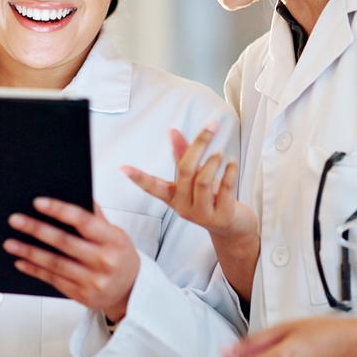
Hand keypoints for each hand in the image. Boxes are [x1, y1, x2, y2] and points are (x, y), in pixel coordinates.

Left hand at [4, 198, 139, 321]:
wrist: (131, 290)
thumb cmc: (120, 256)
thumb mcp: (116, 235)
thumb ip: (96, 217)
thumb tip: (78, 192)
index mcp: (113, 240)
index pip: (84, 221)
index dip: (59, 210)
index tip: (38, 202)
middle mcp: (104, 261)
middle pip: (65, 242)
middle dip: (37, 230)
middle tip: (16, 220)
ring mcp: (92, 281)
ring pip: (55, 264)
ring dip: (29, 252)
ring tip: (10, 242)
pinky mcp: (81, 295)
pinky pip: (53, 280)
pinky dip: (35, 270)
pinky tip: (21, 261)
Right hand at [124, 127, 253, 238]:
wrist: (232, 228)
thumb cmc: (211, 198)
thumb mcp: (194, 178)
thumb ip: (183, 155)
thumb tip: (172, 131)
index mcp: (174, 197)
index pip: (153, 187)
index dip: (138, 177)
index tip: (123, 168)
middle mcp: (184, 207)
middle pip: (185, 171)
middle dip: (198, 146)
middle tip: (211, 128)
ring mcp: (202, 214)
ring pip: (202, 180)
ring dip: (214, 161)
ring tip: (221, 153)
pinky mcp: (222, 217)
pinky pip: (224, 189)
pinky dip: (229, 172)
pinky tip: (232, 163)